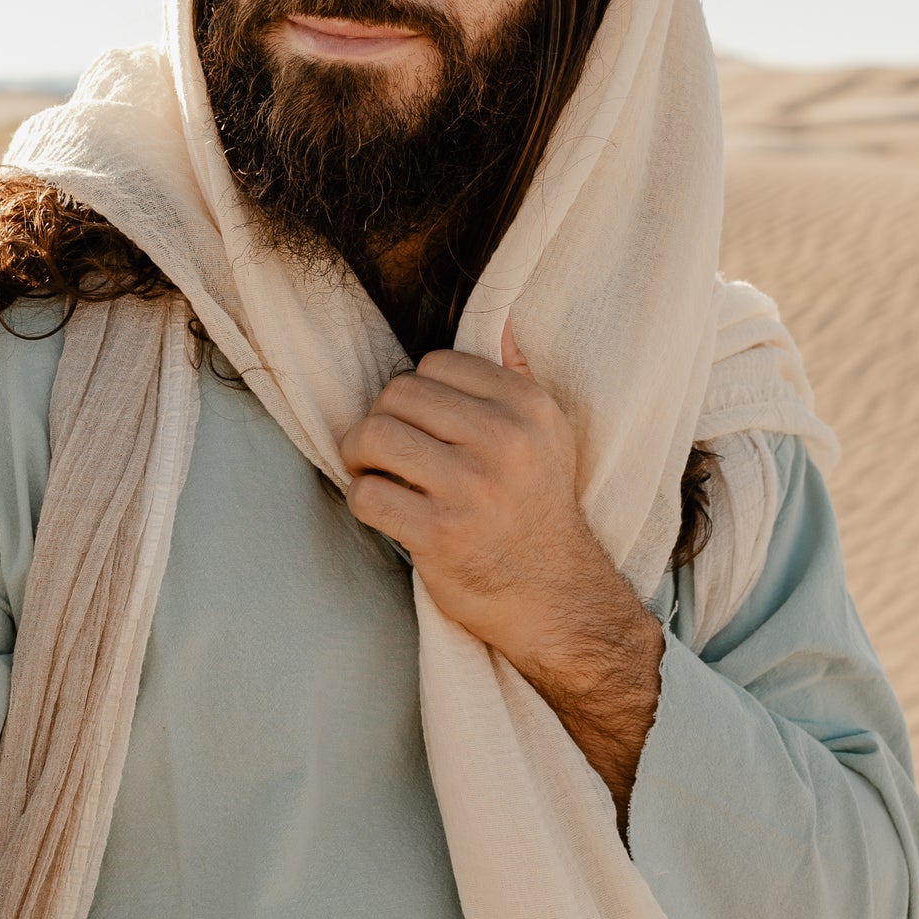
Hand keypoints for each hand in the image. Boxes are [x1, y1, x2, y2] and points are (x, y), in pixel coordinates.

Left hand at [339, 321, 663, 816]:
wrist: (558, 599)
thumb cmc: (538, 511)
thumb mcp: (548, 436)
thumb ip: (518, 377)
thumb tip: (501, 320)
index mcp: (528, 406)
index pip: (433, 364)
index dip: (417, 395)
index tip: (424, 427)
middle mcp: (504, 440)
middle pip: (396, 394)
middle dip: (381, 423)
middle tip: (389, 454)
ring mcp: (471, 489)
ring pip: (372, 437)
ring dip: (361, 458)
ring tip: (377, 476)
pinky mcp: (440, 535)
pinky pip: (366, 495)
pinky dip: (363, 501)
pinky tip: (386, 512)